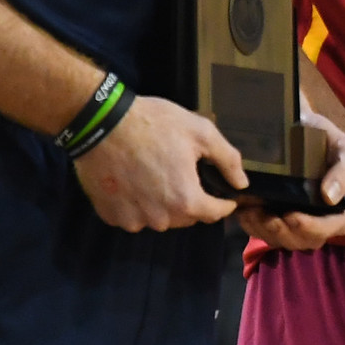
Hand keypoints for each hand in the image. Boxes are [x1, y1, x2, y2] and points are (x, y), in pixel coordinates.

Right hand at [74, 95, 239, 232]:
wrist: (102, 124)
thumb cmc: (155, 125)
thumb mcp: (201, 132)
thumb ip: (228, 160)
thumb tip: (242, 184)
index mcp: (186, 200)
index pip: (214, 214)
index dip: (223, 203)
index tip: (224, 194)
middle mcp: (161, 219)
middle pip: (187, 217)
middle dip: (192, 200)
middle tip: (184, 174)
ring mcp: (133, 219)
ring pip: (160, 219)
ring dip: (164, 204)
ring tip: (157, 176)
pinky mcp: (111, 215)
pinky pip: (134, 217)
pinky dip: (138, 205)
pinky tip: (135, 182)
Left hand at [232, 113, 344, 252]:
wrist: (298, 128)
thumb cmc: (327, 139)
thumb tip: (330, 197)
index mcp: (340, 210)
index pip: (333, 228)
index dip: (313, 228)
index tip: (293, 216)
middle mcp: (319, 221)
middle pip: (304, 240)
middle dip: (283, 232)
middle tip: (266, 216)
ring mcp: (294, 222)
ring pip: (280, 240)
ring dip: (263, 230)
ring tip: (250, 212)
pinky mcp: (274, 219)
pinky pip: (262, 233)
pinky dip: (251, 226)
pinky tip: (243, 212)